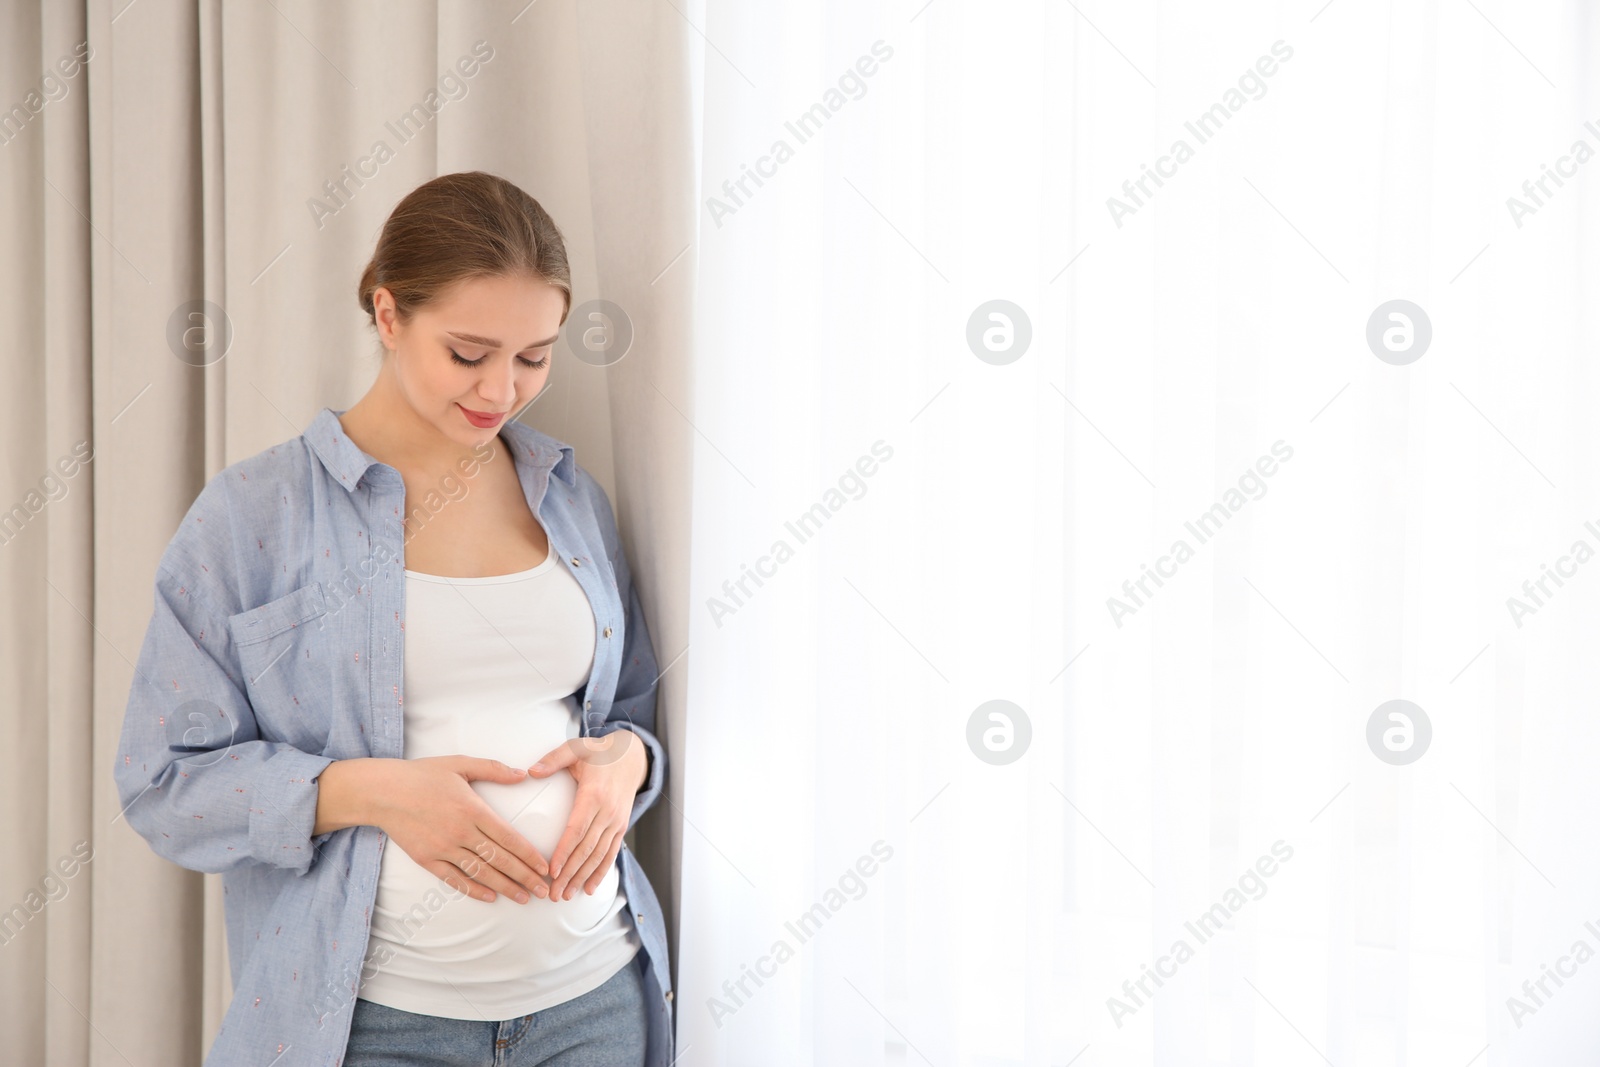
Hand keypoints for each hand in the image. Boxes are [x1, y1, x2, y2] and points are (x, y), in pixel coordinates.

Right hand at [369, 755, 553, 903]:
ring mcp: (443, 848)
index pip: (509, 838)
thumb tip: (523, 774)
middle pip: (500, 859)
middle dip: (524, 876)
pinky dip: (473, 889)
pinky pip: (454, 879)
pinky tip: (490, 896)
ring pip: (480, 873)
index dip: (529, 855)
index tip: (545, 868)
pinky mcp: (427, 859)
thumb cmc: (423, 774)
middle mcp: (461, 832)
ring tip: (523, 897)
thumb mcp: (460, 763)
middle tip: (542, 891)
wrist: (382, 791)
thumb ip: (494, 769)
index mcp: (473, 809)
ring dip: (504, 887)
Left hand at [527, 730, 646, 901]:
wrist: (631, 756)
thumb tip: (531, 771)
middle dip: (570, 873)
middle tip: (553, 894)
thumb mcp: (576, 748)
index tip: (552, 871)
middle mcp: (608, 812)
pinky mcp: (621, 827)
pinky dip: (601, 873)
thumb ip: (553, 759)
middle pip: (587, 849)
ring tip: (566, 895)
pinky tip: (589, 889)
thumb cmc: (598, 753)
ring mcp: (617, 821)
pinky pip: (611, 854)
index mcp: (594, 794)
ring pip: (599, 855)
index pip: (577, 829)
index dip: (565, 852)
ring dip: (583, 877)